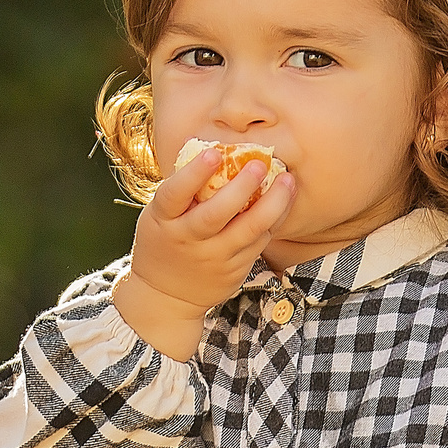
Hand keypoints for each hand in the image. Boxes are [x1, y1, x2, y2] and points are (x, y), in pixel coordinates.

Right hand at [113, 145, 295, 358]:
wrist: (167, 296)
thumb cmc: (164, 242)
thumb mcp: (159, 217)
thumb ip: (183, 192)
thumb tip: (217, 151)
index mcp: (162, 221)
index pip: (174, 194)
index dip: (193, 174)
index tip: (214, 152)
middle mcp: (188, 240)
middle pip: (216, 214)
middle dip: (241, 187)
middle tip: (260, 164)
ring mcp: (214, 257)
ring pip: (248, 230)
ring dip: (273, 203)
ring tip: (288, 180)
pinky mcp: (235, 269)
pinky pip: (260, 241)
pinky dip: (276, 218)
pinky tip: (286, 199)